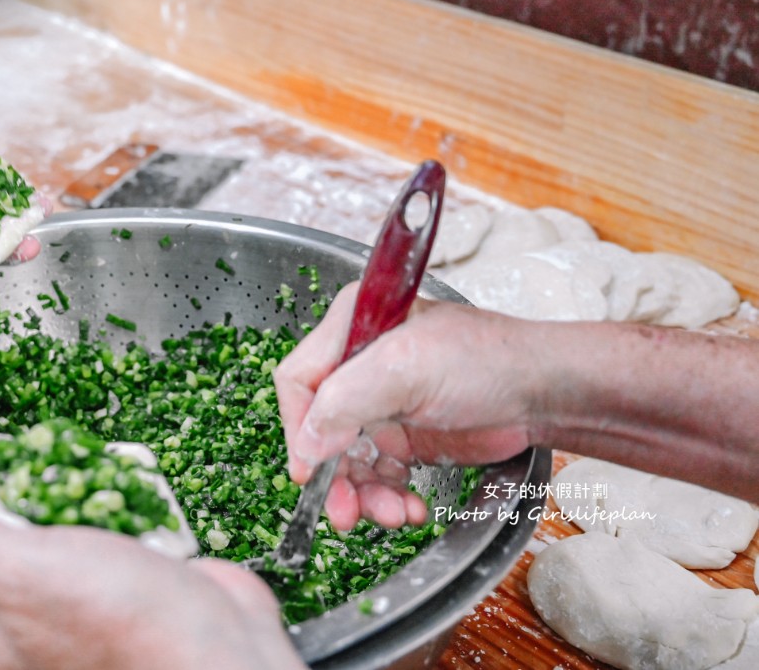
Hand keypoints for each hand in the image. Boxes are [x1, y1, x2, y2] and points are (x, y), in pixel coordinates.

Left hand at [0, 496, 306, 669]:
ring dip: (73, 495)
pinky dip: (119, 507)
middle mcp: (38, 623)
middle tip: (29, 457)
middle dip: (16, 493)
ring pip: (63, 532)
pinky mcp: (137, 583)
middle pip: (5, 540)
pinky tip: (124, 494)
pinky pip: (114, 533)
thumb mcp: (22, 572)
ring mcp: (89, 604)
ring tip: (81, 473)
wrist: (220, 650)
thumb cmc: (121, 622)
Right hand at [274, 284, 535, 530]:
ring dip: (362, 494)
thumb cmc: (487, 360)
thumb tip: (306, 446)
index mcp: (352, 328)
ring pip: (345, 460)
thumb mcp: (406, 370)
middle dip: (333, 475)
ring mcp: (380, 402)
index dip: (297, 427)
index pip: (299, 380)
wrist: (544, 393)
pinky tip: (408, 507)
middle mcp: (359, 365)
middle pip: (319, 428)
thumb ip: (346, 401)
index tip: (308, 471)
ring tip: (390, 514)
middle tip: (344, 512)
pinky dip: (387, 496)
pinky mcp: (402, 436)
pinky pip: (375, 474)